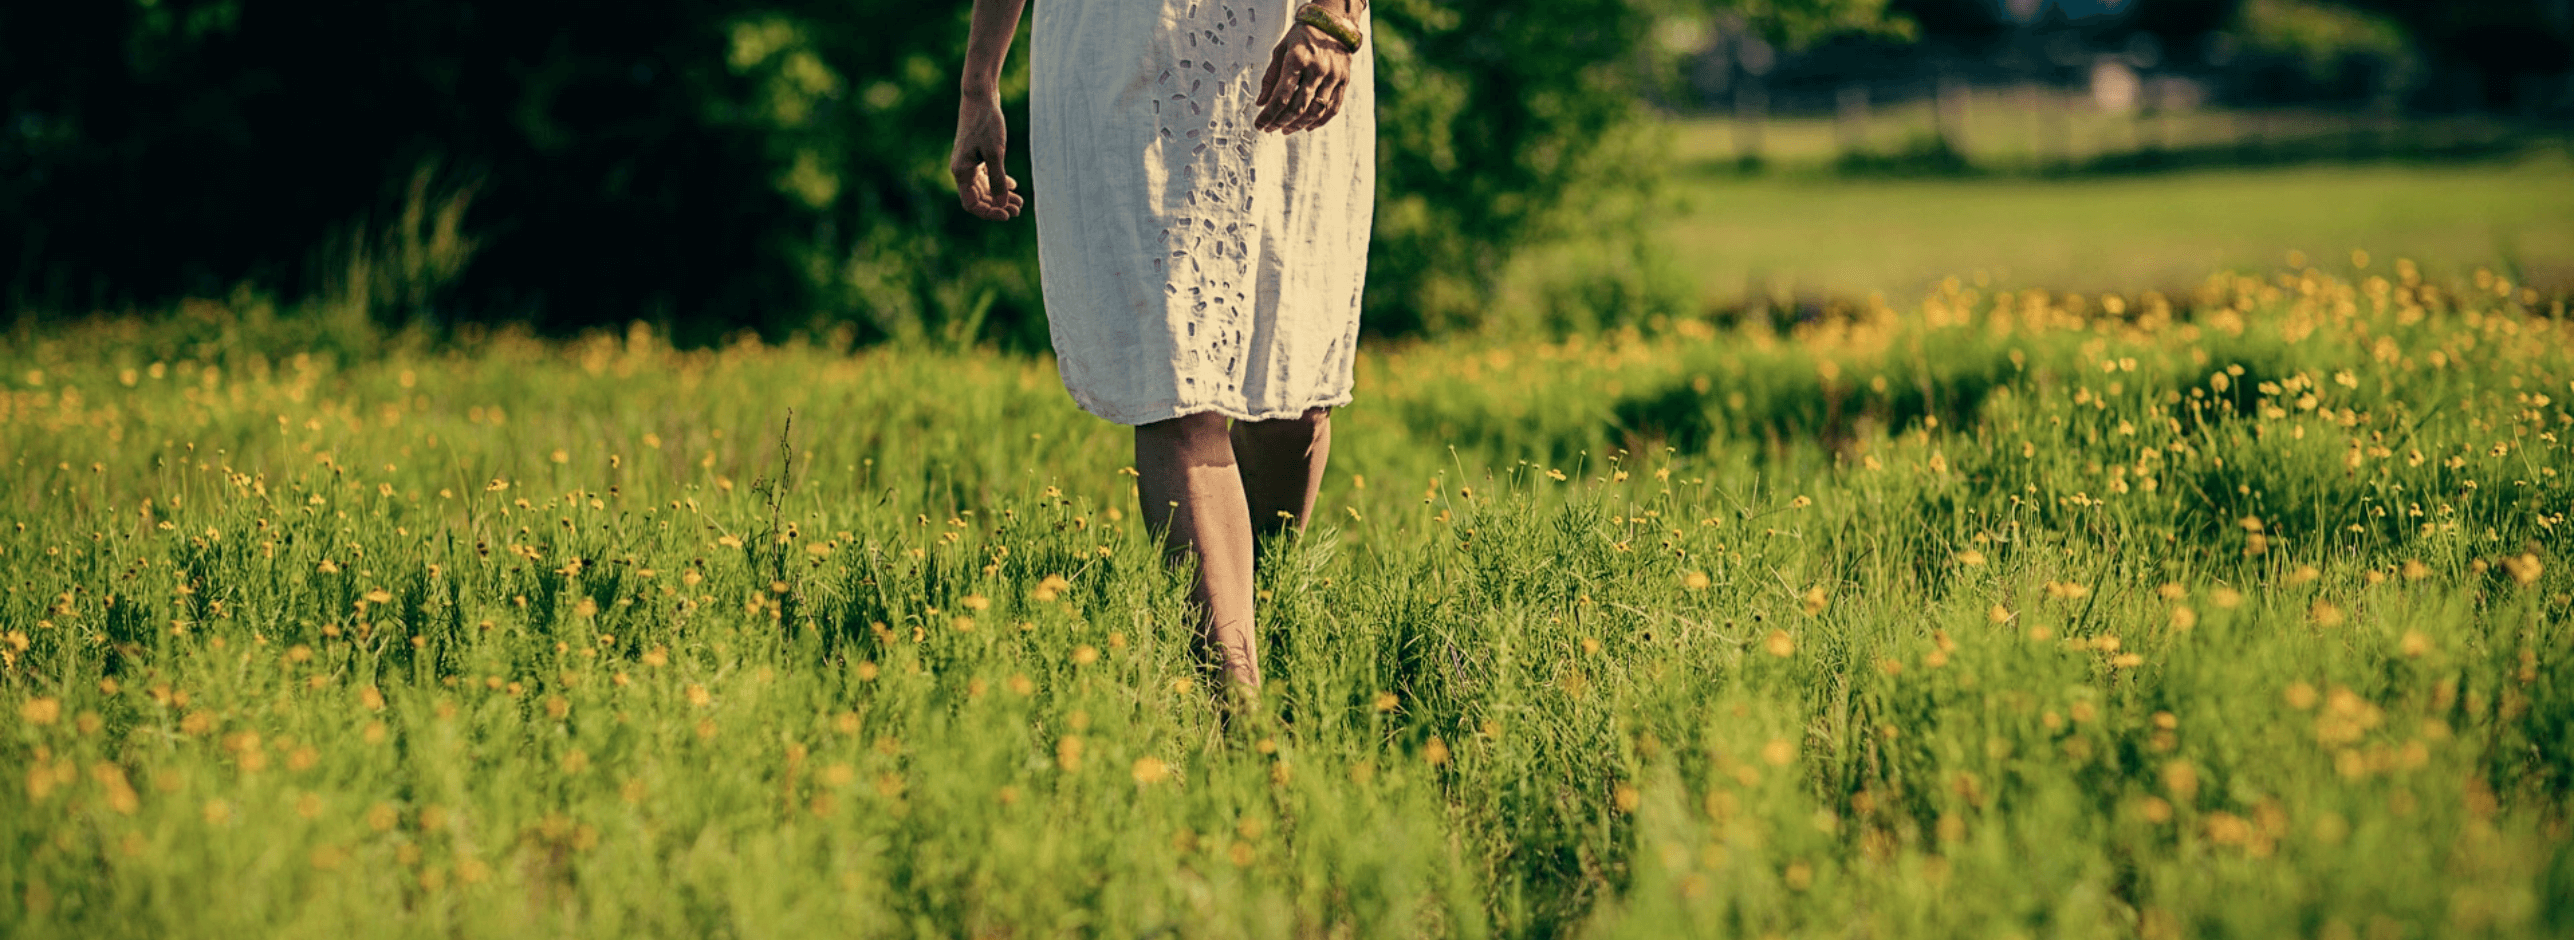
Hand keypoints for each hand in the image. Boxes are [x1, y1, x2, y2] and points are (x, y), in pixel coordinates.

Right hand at [950, 97, 1021, 219]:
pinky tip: (1013, 186)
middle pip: (979, 198)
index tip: (1007, 214)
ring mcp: (969, 162)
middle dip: (999, 205)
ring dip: (1001, 196)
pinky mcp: (977, 154)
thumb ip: (998, 180)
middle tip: (1019, 209)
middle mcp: (962, 169)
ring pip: (984, 188)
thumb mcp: (995, 152)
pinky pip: (986, 176)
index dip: (989, 212)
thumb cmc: (986, 122)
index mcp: (961, 171)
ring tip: (1021, 202)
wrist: (981, 96)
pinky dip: (999, 182)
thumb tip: (1001, 205)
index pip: (972, 204)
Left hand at [1253, 24, 1351, 133]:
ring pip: (1316, 111)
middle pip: (1298, 107)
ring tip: (1286, 129)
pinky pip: (1333, 108)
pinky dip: (1320, 121)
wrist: (1332, 23)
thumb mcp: (1281, 50)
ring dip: (1299, 125)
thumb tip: (1262, 102)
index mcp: (1297, 59)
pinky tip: (1307, 127)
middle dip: (1281, 122)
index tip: (1260, 124)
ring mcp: (1333, 76)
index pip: (1281, 96)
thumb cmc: (1302, 36)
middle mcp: (1317, 69)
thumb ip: (1271, 77)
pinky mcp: (1344, 81)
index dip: (1269, 114)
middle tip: (1270, 129)